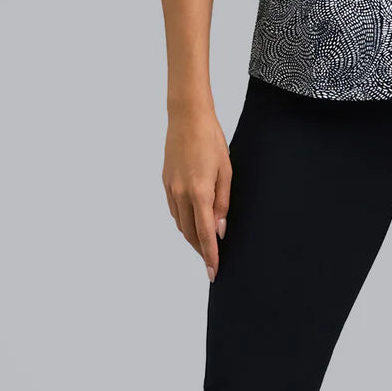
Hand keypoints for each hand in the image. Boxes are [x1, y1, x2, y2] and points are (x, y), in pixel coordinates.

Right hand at [163, 101, 231, 281]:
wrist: (187, 118)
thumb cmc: (212, 140)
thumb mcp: (226, 171)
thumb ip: (223, 203)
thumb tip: (220, 229)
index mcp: (199, 192)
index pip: (204, 234)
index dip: (210, 255)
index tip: (213, 272)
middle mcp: (181, 194)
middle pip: (189, 233)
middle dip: (200, 250)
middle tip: (211, 261)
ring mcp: (170, 188)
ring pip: (180, 223)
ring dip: (191, 236)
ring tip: (204, 244)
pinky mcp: (165, 182)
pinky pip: (174, 210)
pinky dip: (183, 221)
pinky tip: (192, 221)